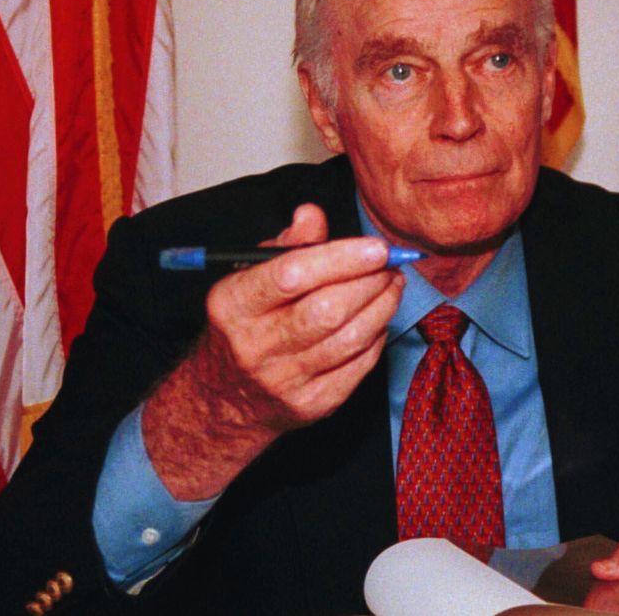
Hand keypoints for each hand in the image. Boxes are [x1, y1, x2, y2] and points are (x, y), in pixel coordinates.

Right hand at [144, 203, 404, 499]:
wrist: (226, 397)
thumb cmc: (246, 324)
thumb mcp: (249, 278)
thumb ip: (287, 245)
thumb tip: (312, 214)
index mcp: (233, 304)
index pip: (291, 275)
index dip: (341, 258)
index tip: (376, 248)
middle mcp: (254, 345)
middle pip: (327, 310)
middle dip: (370, 283)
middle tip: (390, 265)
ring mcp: (283, 379)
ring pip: (349, 339)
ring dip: (382, 307)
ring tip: (392, 285)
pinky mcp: (311, 404)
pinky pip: (358, 367)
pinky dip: (376, 338)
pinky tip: (378, 319)